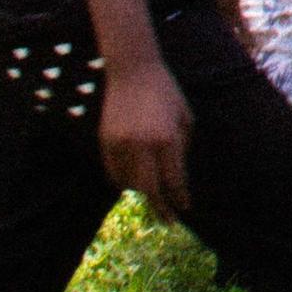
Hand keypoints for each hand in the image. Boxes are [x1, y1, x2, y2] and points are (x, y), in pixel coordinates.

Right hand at [98, 60, 192, 213]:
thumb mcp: (185, 116)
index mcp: (168, 138)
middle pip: (151, 189)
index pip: (174, 179)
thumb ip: (183, 146)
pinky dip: (122, 182)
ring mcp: (121, 144)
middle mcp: (143, 145)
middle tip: (169, 221)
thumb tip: (178, 175)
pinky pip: (113, 173)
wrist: (133, 70)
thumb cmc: (165, 91)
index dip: (180, 198)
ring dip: (142, 192)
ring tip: (152, 195)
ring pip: (130, 184)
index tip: (184, 209)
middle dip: (161, 208)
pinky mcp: (105, 142)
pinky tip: (131, 183)